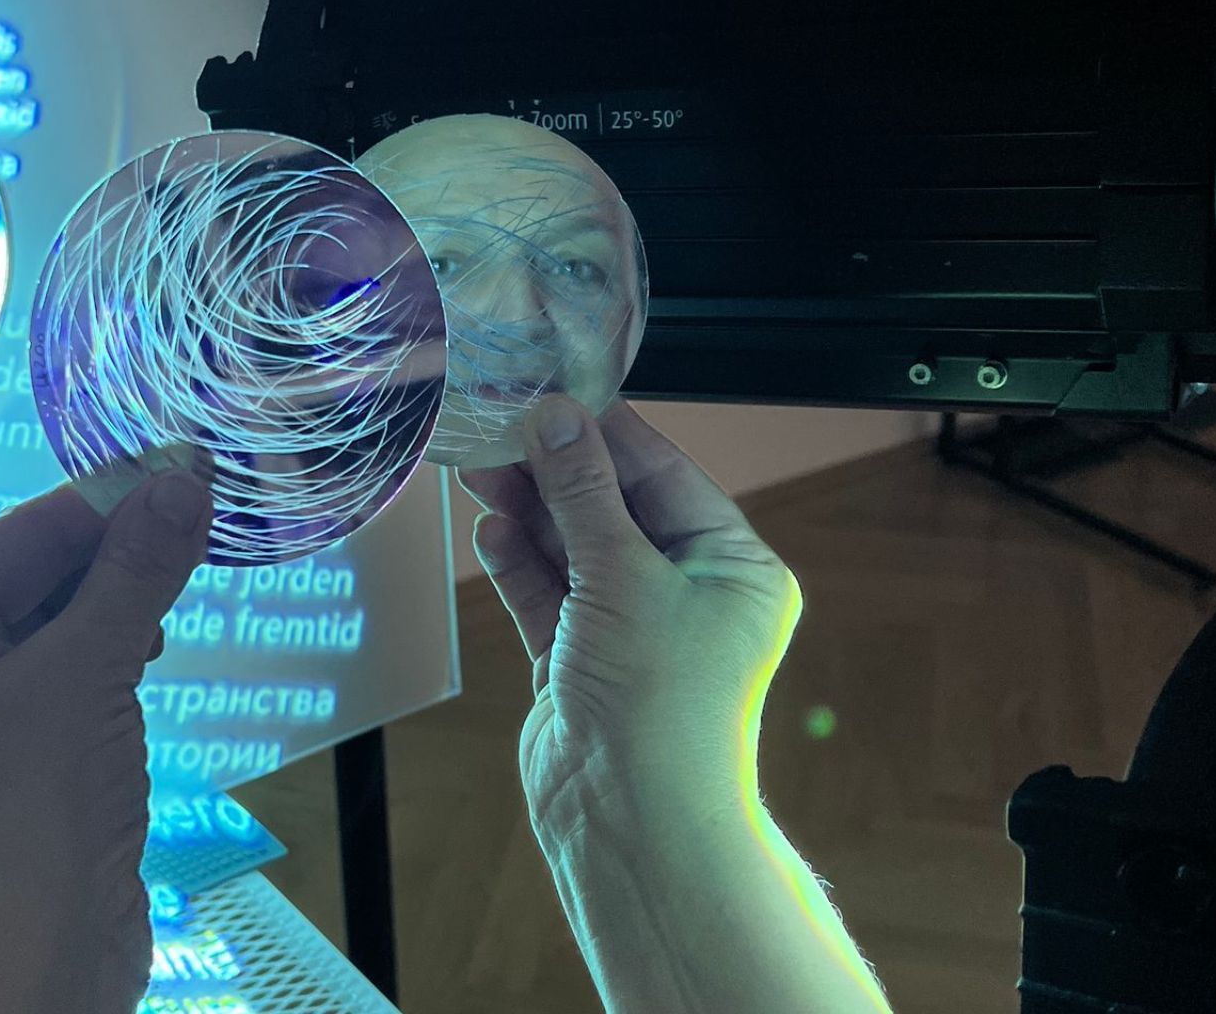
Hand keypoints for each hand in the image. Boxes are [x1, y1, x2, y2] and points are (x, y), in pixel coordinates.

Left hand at [0, 472, 212, 1013]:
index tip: (190, 461)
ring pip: (66, 626)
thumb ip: (135, 573)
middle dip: (121, 548)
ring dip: (126, 601)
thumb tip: (185, 479)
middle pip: (41, 575)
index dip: (109, 498)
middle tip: (210, 508)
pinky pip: (79, 680)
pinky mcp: (32, 762)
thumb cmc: (23, 816)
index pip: (20, 535)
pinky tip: (158, 644)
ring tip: (188, 573)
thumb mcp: (83, 675)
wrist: (24, 974)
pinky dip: (122, 655)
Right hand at [458, 397, 798, 840]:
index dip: (605, 434)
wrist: (631, 820)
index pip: (665, 476)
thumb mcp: (623, 577)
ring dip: (530, 513)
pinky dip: (520, 565)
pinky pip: (548, 598)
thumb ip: (583, 493)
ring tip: (480, 471)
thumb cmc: (660, 705)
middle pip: (614, 509)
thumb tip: (556, 417)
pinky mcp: (582, 663)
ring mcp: (633, 631)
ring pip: (575, 551)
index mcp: (734, 569)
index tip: (551, 395)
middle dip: (556, 472)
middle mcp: (689, 596)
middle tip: (498, 431)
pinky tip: (490, 532)